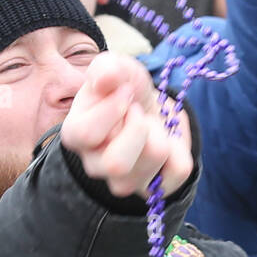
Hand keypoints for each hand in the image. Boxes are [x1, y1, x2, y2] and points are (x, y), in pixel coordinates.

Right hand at [61, 51, 193, 198]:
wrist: (149, 107)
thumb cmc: (124, 88)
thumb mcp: (114, 68)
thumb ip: (106, 68)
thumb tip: (106, 79)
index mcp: (76, 136)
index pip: (86, 134)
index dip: (112, 108)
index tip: (126, 91)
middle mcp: (96, 166)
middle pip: (117, 165)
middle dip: (138, 127)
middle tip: (139, 112)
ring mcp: (126, 182)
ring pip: (153, 159)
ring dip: (160, 130)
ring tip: (151, 124)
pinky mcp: (156, 188)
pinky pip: (179, 168)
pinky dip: (180, 145)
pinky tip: (166, 139)